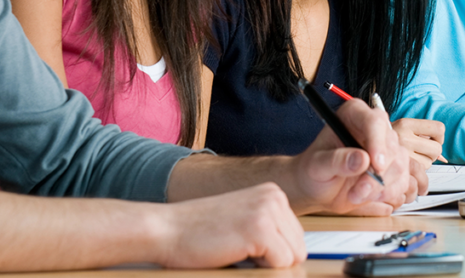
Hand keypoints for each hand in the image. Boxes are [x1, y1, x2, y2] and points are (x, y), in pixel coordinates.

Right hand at [155, 184, 304, 267]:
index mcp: (272, 193)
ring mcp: (268, 211)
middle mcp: (274, 197)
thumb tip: (299, 262)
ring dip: (266, 265)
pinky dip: (260, 270)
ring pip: (292, 258)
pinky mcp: (260, 230)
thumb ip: (271, 234)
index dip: (273, 253)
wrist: (165, 230)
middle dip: (273, 260)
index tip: (245, 247)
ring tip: (237, 252)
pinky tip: (234, 254)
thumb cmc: (198, 233)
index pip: (296, 237)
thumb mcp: (243, 223)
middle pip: (298, 248)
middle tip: (238, 251)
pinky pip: (281, 264)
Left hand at [288, 99, 411, 215]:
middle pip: (391, 146)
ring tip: (357, 195)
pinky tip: (369, 197)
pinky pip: (404, 180)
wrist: (318, 188)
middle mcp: (374, 127)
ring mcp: (387, 147)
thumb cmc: (313, 170)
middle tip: (359, 191)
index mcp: (353, 115)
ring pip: (400, 165)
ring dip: (382, 187)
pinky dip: (389, 193)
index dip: (378, 143)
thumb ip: (336, 161)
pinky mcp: (394, 167)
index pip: (374, 122)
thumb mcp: (317, 165)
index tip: (376, 166)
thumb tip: (361, 160)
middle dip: (378, 175)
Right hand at [392, 118, 445, 168]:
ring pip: (430, 162)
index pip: (439, 129)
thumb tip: (442, 157)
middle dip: (432, 151)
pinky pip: (420, 172)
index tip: (432, 139)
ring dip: (424, 162)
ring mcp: (401, 153)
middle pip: (437, 148)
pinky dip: (418, 170)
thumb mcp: (404, 130)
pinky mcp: (400, 167)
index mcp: (405, 123)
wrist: (367, 147)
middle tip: (422, 150)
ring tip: (412, 157)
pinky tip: (408, 165)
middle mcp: (402, 137)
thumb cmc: (389, 139)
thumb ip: (423, 137)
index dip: (439, 136)